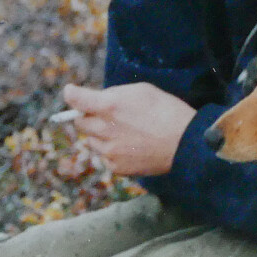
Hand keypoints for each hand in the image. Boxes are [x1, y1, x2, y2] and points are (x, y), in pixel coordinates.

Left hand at [62, 82, 196, 175]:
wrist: (184, 142)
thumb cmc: (167, 110)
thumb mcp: (142, 90)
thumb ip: (115, 94)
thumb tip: (100, 99)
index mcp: (109, 106)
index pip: (76, 99)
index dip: (72, 94)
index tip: (71, 92)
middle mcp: (104, 128)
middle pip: (80, 122)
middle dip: (89, 116)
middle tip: (106, 115)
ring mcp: (109, 150)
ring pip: (91, 141)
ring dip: (100, 135)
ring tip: (124, 132)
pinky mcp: (116, 166)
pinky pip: (104, 157)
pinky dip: (111, 151)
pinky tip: (130, 146)